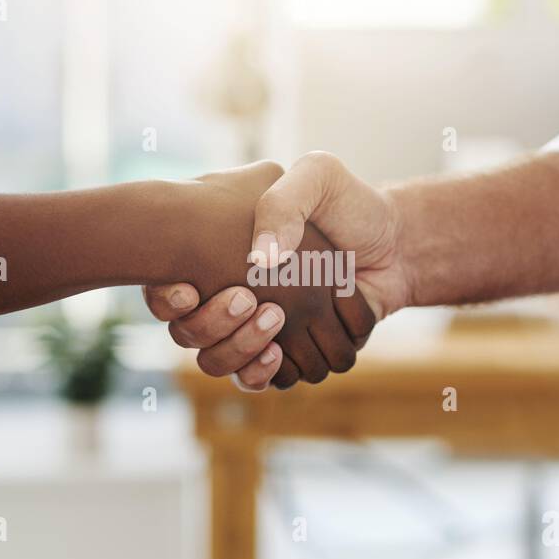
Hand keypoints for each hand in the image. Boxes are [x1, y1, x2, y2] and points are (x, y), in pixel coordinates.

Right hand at [148, 153, 407, 388]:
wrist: (394, 245)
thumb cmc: (347, 206)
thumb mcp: (316, 178)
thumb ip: (283, 203)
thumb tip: (258, 259)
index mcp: (218, 254)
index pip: (165, 285)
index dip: (165, 296)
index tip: (187, 289)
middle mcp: (226, 295)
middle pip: (187, 333)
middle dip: (212, 323)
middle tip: (250, 299)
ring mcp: (252, 329)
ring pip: (216, 362)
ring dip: (239, 349)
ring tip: (274, 323)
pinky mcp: (284, 354)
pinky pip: (257, 380)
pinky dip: (265, 371)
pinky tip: (281, 351)